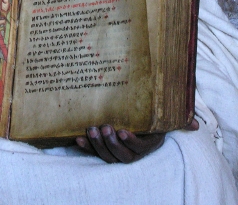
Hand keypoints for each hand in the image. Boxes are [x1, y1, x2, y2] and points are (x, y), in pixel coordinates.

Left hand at [76, 119, 197, 163]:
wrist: (140, 119)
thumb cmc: (151, 118)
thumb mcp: (165, 118)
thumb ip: (178, 119)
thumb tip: (195, 124)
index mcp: (147, 144)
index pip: (140, 149)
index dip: (131, 142)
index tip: (123, 131)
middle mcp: (132, 152)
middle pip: (122, 155)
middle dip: (111, 143)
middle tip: (104, 127)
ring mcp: (117, 151)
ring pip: (108, 156)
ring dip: (98, 145)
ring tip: (92, 130)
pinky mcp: (104, 149)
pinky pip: (94, 153)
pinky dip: (86, 148)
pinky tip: (78, 140)